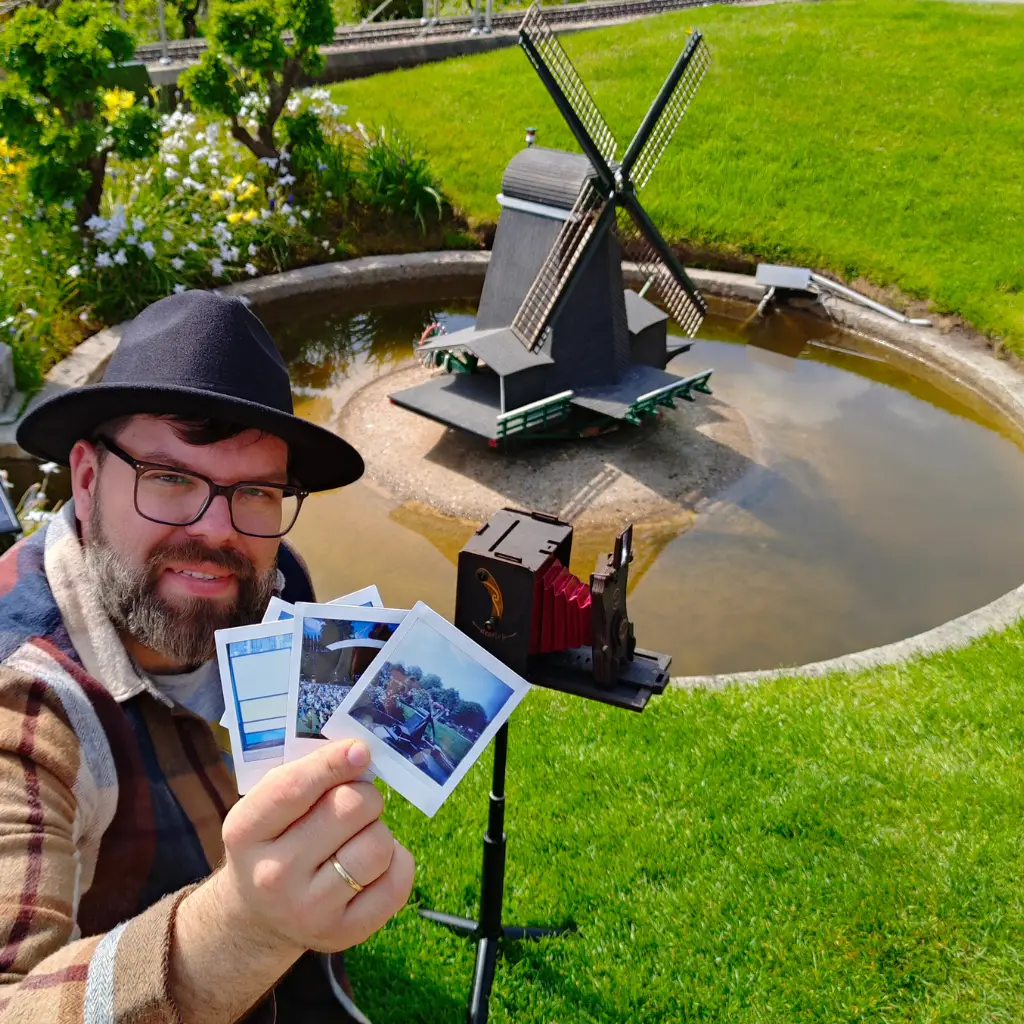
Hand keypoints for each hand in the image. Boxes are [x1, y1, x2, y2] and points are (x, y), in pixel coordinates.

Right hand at [211, 739, 414, 955]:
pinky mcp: (344, 934)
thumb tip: (360, 752)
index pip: (294, 788)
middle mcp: (272, 876)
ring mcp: (308, 911)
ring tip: (359, 835)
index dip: (334, 762)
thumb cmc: (274, 840)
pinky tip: (372, 862)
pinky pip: (397, 879)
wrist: (259, 916)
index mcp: (246, 832)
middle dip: (363, 795)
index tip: (360, 750)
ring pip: (377, 844)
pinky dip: (396, 860)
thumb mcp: (267, 806)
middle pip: (350, 808)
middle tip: (355, 803)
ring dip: (377, 829)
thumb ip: (306, 774)